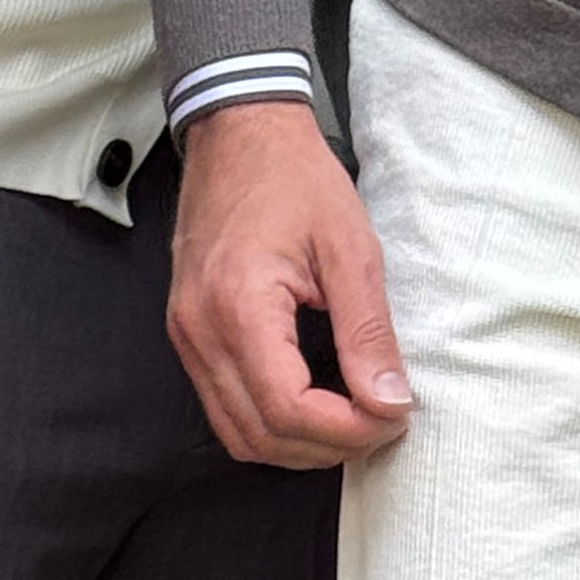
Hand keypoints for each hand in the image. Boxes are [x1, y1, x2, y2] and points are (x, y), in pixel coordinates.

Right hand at [170, 100, 411, 466]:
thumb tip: (388, 402)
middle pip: (263, 436)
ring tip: (351, 422)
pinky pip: (227, 409)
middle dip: (329, 446)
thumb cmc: (292, 177)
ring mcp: (188, 336)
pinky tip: (315, 408)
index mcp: (238, 305)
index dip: (345, 430)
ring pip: (240, 436)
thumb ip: (368, 333)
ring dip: (300, 446)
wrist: (240, 133)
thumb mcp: (350, 249)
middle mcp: (200, 329)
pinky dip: (273, 426)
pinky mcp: (191, 336)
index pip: (288, 409)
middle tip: (380, 423)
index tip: (390, 416)